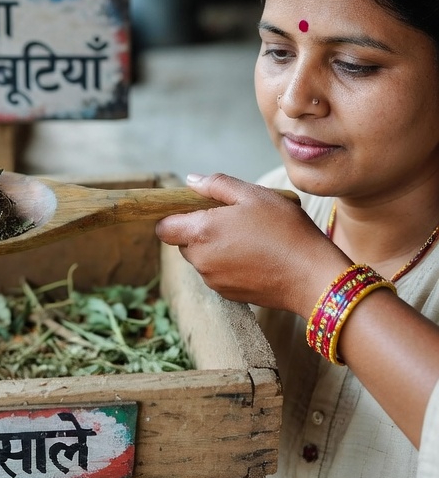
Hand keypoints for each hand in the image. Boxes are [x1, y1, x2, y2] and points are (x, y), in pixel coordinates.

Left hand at [156, 173, 346, 315]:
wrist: (313, 276)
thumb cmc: (285, 230)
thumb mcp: (253, 195)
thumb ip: (217, 185)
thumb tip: (192, 181)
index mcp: (202, 232)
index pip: (165, 228)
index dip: (174, 215)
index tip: (194, 207)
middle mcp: (202, 261)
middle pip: (183, 242)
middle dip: (198, 229)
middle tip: (231, 218)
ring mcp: (215, 281)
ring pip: (202, 258)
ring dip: (215, 246)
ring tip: (248, 235)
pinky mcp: (230, 295)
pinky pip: (218, 273)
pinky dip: (229, 263)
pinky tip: (255, 254)